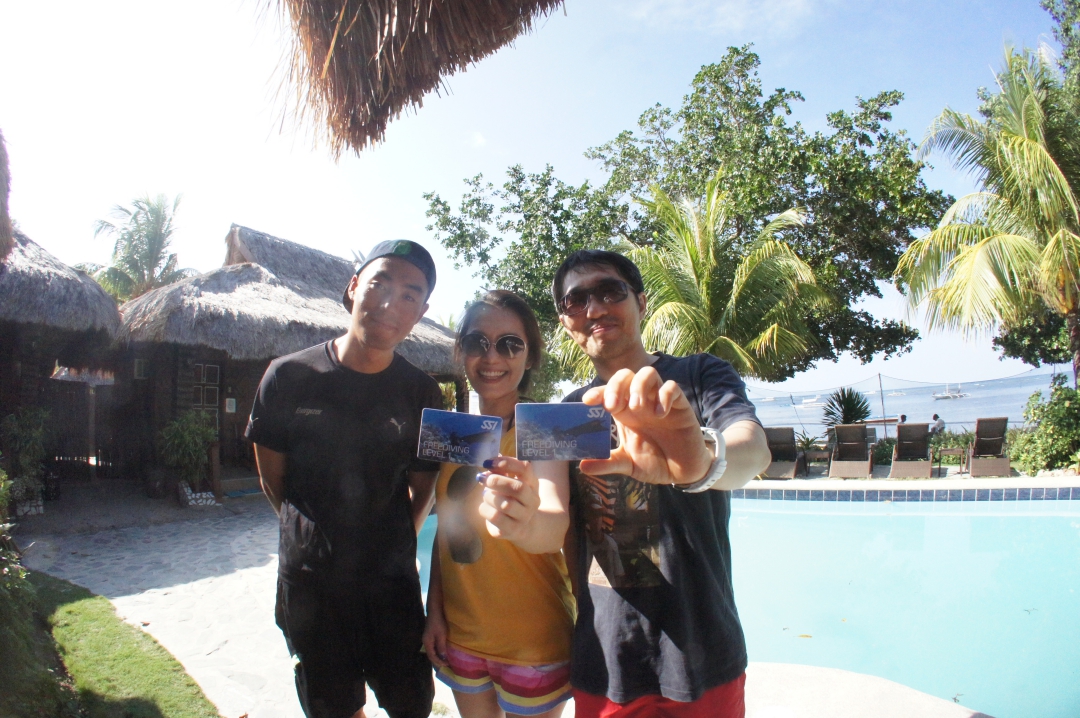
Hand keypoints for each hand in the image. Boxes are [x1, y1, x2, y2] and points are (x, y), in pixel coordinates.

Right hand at [423, 605, 448, 667]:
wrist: (435, 611)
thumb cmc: (438, 623)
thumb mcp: (441, 635)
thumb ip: (441, 646)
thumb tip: (443, 657)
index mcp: (427, 642)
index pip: (432, 656)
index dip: (439, 662)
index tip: (446, 665)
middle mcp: (426, 642)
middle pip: (430, 655)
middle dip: (438, 661)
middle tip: (446, 666)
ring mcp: (427, 639)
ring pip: (432, 651)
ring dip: (437, 657)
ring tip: (445, 661)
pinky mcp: (430, 636)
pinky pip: (433, 647)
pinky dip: (437, 652)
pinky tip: (442, 652)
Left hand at [477, 456, 541, 540]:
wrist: (525, 527)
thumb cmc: (513, 500)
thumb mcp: (510, 484)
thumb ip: (500, 473)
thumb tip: (489, 463)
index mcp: (532, 484)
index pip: (525, 469)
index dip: (506, 463)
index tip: (488, 462)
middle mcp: (532, 501)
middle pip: (518, 488)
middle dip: (497, 481)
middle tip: (484, 479)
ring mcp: (524, 517)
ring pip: (506, 505)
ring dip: (489, 497)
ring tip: (486, 496)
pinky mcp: (513, 530)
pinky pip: (495, 518)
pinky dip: (485, 510)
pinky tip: (485, 508)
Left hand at [579, 366, 711, 484]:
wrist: (683, 472)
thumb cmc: (655, 463)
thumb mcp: (629, 464)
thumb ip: (608, 463)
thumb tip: (582, 466)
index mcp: (625, 412)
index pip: (608, 392)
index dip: (598, 392)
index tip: (588, 401)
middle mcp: (641, 402)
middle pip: (626, 375)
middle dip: (616, 385)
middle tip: (612, 406)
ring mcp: (659, 401)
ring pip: (648, 373)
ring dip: (638, 386)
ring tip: (637, 407)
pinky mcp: (680, 405)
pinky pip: (672, 387)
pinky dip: (664, 395)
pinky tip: (661, 413)